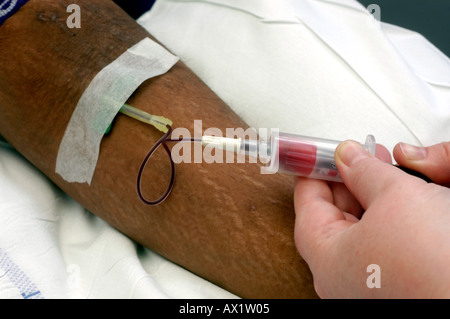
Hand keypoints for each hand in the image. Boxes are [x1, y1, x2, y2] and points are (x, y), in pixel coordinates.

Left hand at [294, 141, 449, 297]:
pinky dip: (380, 217)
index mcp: (327, 259)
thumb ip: (364, 170)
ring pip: (354, 228)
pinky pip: (374, 243)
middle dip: (345, 181)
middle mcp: (341, 277)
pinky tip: (395, 199)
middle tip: (360, 156)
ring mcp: (365, 283)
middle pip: (330, 216)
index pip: (307, 204)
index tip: (318, 152)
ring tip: (382, 170)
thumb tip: (347, 156)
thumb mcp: (395, 195)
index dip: (313, 171)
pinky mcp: (388, 284)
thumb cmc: (436, 262)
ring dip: (365, 196)